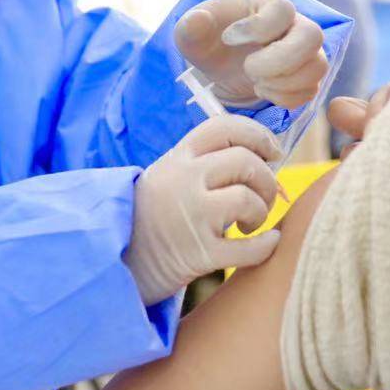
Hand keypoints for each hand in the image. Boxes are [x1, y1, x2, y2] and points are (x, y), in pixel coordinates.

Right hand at [126, 115, 283, 305]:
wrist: (116, 263)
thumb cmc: (151, 218)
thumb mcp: (166, 176)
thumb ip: (204, 163)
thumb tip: (264, 159)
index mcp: (177, 158)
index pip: (224, 127)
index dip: (258, 135)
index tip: (273, 152)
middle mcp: (182, 181)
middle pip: (245, 161)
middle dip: (266, 180)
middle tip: (264, 197)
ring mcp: (191, 218)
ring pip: (248, 200)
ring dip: (262, 212)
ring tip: (250, 224)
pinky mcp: (200, 255)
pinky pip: (250, 248)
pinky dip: (267, 244)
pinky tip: (268, 241)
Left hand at [174, 0, 327, 108]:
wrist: (222, 66)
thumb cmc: (210, 41)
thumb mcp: (192, 34)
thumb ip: (191, 27)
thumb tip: (197, 20)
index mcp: (269, 5)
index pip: (283, 9)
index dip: (258, 28)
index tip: (229, 39)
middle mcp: (295, 24)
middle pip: (312, 36)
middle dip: (278, 61)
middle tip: (249, 69)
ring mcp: (306, 52)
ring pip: (317, 67)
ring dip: (282, 83)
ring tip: (255, 82)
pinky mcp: (307, 77)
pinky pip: (310, 91)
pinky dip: (284, 98)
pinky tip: (263, 90)